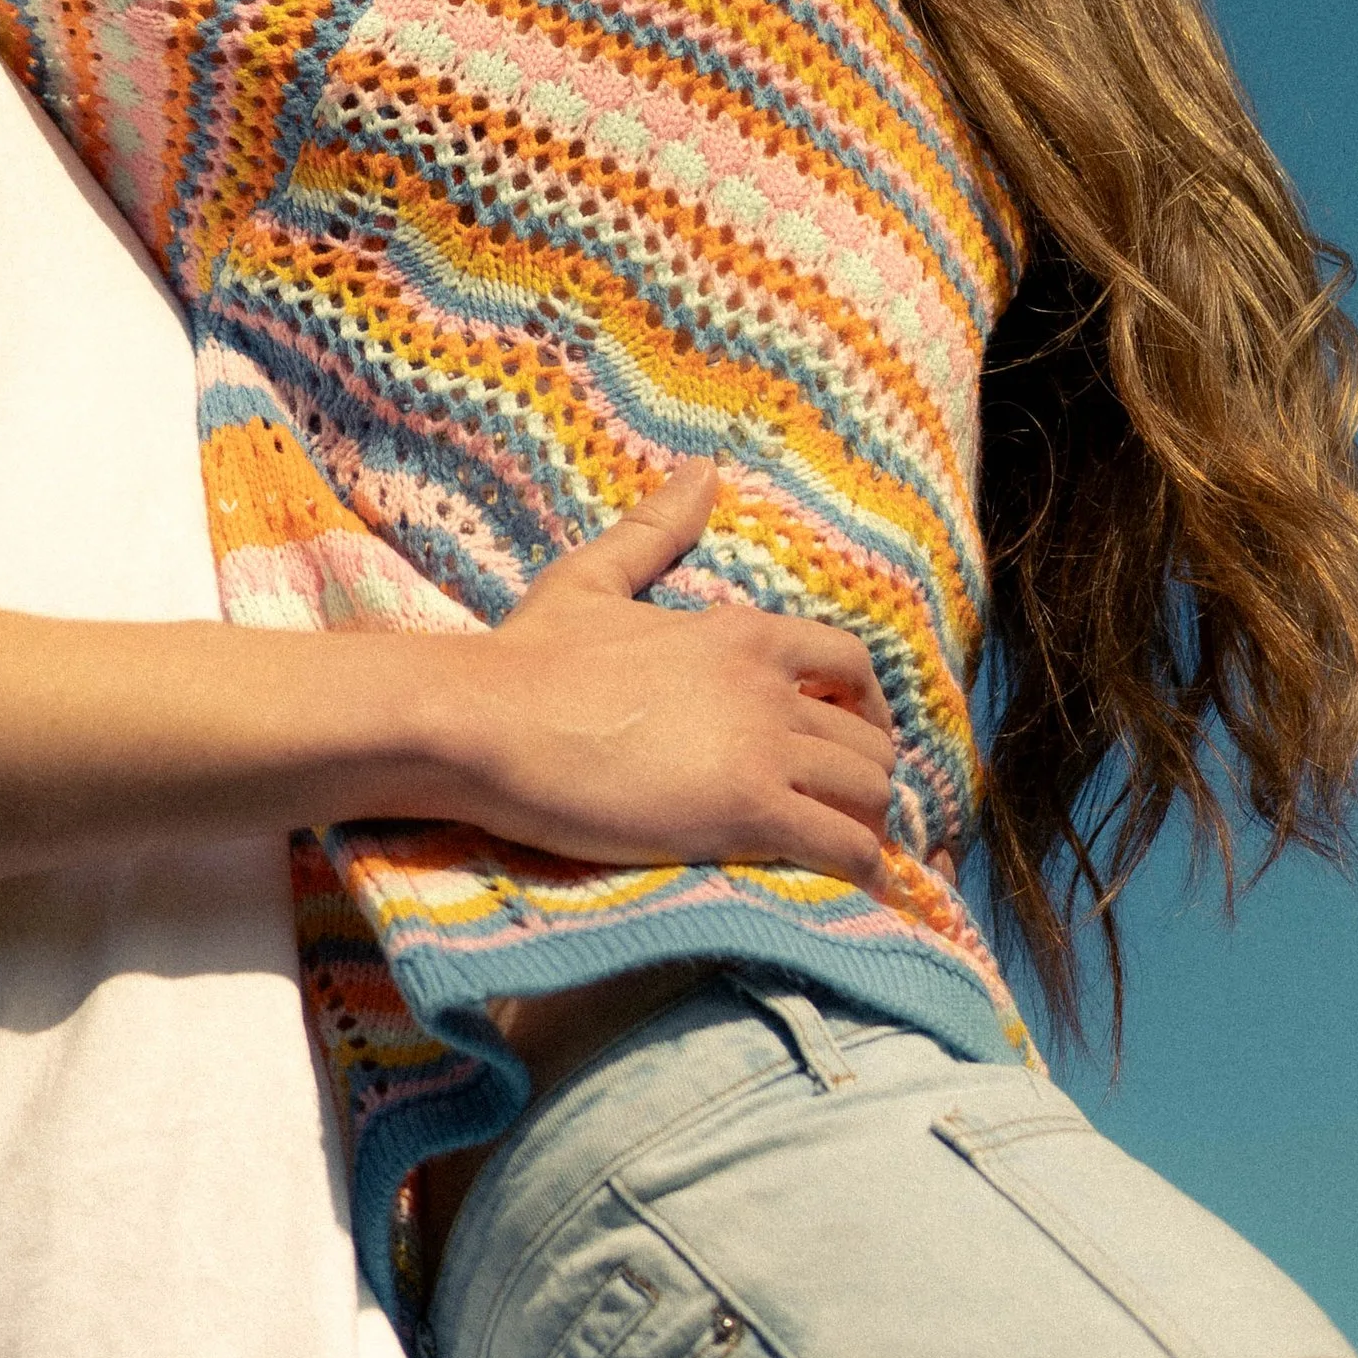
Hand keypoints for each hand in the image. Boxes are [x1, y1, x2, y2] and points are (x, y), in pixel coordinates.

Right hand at [471, 463, 899, 884]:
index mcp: (742, 632)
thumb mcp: (594, 577)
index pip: (850, 664)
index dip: (861, 707)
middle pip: (870, 739)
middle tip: (836, 812)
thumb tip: (703, 470)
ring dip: (864, 827)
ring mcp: (762, 747)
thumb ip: (656, 528)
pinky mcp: (747, 810)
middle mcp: (767, 684)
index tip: (844, 740)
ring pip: (870, 793)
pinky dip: (858, 871)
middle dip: (864, 778)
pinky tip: (841, 887)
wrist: (487, 721)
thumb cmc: (529, 655)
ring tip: (839, 854)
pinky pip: (845, 846)